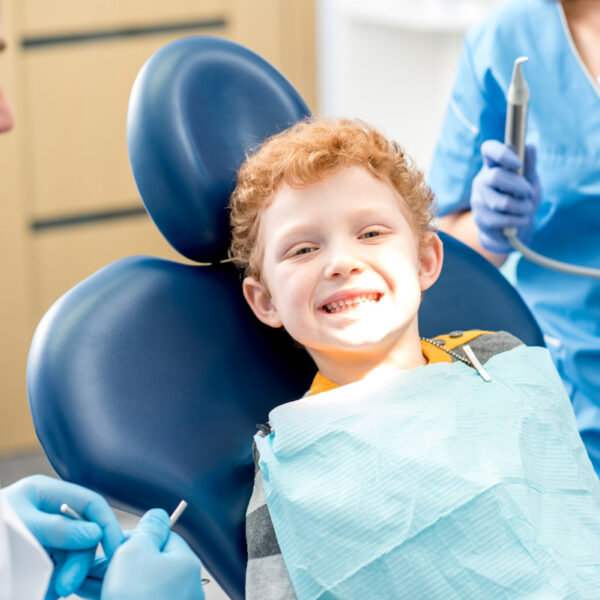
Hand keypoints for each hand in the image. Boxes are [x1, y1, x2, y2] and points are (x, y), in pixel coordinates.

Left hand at [2, 475, 122, 598]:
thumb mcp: (21, 527)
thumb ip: (58, 528)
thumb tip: (95, 533)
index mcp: (45, 493)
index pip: (91, 502)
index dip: (106, 524)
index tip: (115, 549)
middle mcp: (48, 511)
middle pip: (84, 531)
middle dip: (80, 559)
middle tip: (66, 585)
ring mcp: (43, 535)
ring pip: (73, 553)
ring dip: (68, 573)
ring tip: (52, 591)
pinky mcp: (36, 557)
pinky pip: (58, 567)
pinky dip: (56, 579)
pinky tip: (45, 589)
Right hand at [98, 509, 204, 599]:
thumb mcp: (134, 552)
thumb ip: (145, 530)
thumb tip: (157, 515)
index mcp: (184, 562)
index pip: (160, 536)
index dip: (130, 537)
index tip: (107, 543)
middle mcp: (183, 585)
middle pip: (147, 563)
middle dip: (115, 562)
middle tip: (88, 565)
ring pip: (137, 585)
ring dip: (109, 580)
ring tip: (80, 581)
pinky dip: (114, 596)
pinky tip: (92, 593)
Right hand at [471, 140, 540, 253]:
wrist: (512, 229)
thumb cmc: (521, 200)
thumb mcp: (529, 181)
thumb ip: (529, 165)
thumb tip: (530, 146)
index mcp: (493, 166)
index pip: (488, 149)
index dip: (502, 154)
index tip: (518, 164)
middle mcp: (481, 181)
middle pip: (495, 177)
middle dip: (519, 186)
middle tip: (529, 194)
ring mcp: (478, 200)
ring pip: (502, 202)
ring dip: (522, 207)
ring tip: (527, 209)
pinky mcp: (480, 219)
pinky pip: (503, 219)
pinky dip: (519, 220)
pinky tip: (521, 220)